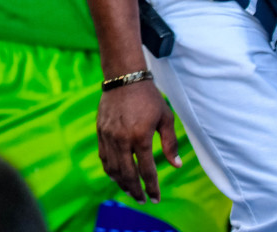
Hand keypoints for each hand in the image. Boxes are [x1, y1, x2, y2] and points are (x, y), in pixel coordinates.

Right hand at [97, 78, 180, 203]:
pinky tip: (115, 175)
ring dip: (121, 182)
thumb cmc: (149, 97)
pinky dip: (109, 168)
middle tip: (142, 200)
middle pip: (127, 174)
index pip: (147, 171)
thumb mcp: (166, 118)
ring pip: (112, 167)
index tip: (156, 198)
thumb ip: (170, 144)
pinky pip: (103, 156)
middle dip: (135, 190)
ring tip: (129, 191)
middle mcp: (122, 139)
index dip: (152, 187)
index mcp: (141, 137)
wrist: (124, 78)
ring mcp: (109, 135)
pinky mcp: (100, 130)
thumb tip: (176, 165)